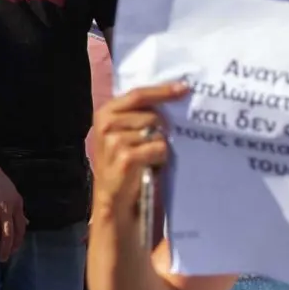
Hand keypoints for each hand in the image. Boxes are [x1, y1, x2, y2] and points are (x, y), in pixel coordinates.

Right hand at [0, 156, 26, 260]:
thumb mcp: (13, 193)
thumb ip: (18, 210)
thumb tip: (27, 223)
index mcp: (17, 204)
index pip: (21, 228)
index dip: (17, 242)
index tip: (13, 251)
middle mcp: (7, 208)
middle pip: (8, 234)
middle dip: (5, 249)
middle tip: (2, 259)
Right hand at [90, 81, 189, 225]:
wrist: (115, 201)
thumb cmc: (124, 165)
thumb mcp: (123, 134)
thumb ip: (137, 115)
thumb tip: (173, 95)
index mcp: (104, 113)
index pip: (138, 95)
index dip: (162, 91)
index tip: (184, 88)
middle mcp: (106, 124)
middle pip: (152, 116)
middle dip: (159, 130)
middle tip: (149, 147)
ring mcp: (114, 141)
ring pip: (157, 133)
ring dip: (158, 147)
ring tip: (146, 159)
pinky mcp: (126, 157)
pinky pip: (159, 148)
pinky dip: (159, 159)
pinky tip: (149, 167)